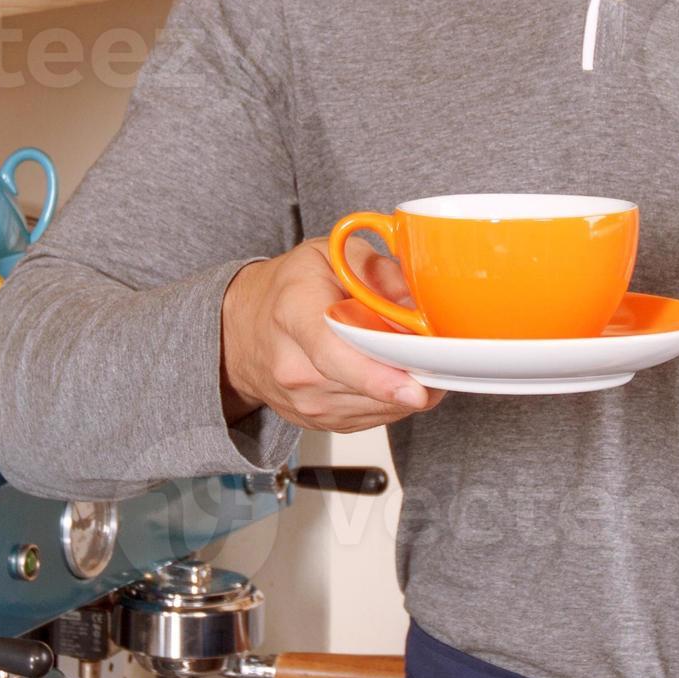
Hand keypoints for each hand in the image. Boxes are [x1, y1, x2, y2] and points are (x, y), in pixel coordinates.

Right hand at [220, 238, 443, 431]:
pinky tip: (385, 371)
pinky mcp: (319, 423)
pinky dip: (391, 397)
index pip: (334, 353)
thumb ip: (380, 273)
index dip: (379, 376)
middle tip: (435, 351)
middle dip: (413, 373)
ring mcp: (304, 402)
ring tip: (405, 353)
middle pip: (367, 386)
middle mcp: (294, 367)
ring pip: (380, 408)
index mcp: (294, 311)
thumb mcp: (331, 254)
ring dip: (407, 386)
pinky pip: (374, 419)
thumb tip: (420, 309)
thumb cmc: (289, 288)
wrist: (243, 329)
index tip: (414, 389)